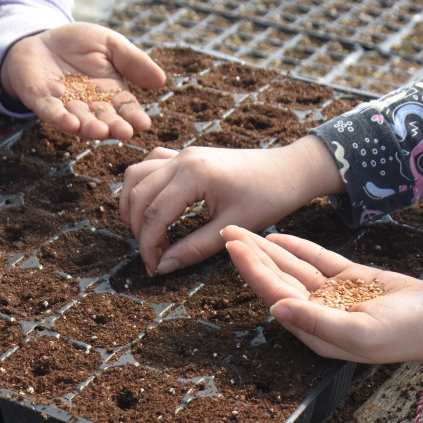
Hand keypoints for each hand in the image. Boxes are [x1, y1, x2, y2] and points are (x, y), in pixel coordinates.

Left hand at [0, 22, 165, 140]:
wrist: (40, 39)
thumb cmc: (79, 44)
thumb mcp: (110, 44)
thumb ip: (132, 61)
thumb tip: (161, 80)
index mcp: (110, 93)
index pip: (125, 108)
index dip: (134, 116)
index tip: (143, 123)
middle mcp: (90, 105)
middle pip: (104, 119)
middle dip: (113, 126)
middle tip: (124, 133)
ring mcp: (65, 105)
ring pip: (79, 120)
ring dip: (89, 128)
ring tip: (99, 133)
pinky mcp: (41, 101)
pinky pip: (50, 112)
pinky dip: (59, 119)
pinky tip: (69, 123)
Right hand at [119, 135, 343, 275]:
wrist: (289, 170)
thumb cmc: (269, 198)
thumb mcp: (231, 228)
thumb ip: (194, 248)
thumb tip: (162, 266)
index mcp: (195, 175)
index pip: (155, 214)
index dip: (149, 246)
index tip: (154, 268)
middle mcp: (182, 159)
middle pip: (138, 195)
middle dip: (138, 230)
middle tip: (153, 257)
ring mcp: (182, 153)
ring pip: (135, 175)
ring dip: (133, 205)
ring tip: (146, 233)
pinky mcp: (186, 154)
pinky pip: (149, 164)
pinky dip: (142, 185)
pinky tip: (153, 206)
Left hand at [221, 225, 422, 367]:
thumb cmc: (408, 333)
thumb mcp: (361, 333)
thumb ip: (316, 322)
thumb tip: (274, 309)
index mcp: (316, 330)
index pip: (275, 294)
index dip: (252, 270)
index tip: (233, 247)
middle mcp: (319, 313)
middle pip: (278, 279)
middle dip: (252, 256)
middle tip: (228, 230)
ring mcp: (335, 296)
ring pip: (294, 268)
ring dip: (269, 249)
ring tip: (244, 231)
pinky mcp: (352, 279)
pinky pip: (319, 261)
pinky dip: (299, 248)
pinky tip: (279, 237)